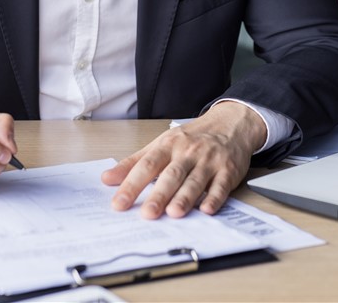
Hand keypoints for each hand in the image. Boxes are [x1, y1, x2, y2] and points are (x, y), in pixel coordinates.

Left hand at [100, 101, 265, 218]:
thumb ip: (133, 163)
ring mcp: (209, 161)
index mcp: (168, 146)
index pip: (146, 166)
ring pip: (195, 181)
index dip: (132, 185)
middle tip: (147, 214)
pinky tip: (207, 210)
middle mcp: (187, 153)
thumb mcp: (160, 144)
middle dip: (159, 195)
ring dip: (185, 197)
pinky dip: (214, 198)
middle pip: (171, 175)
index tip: (119, 204)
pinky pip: (221, 186)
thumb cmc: (191, 138)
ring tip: (174, 213)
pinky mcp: (228, 171)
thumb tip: (107, 179)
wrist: (230, 124)